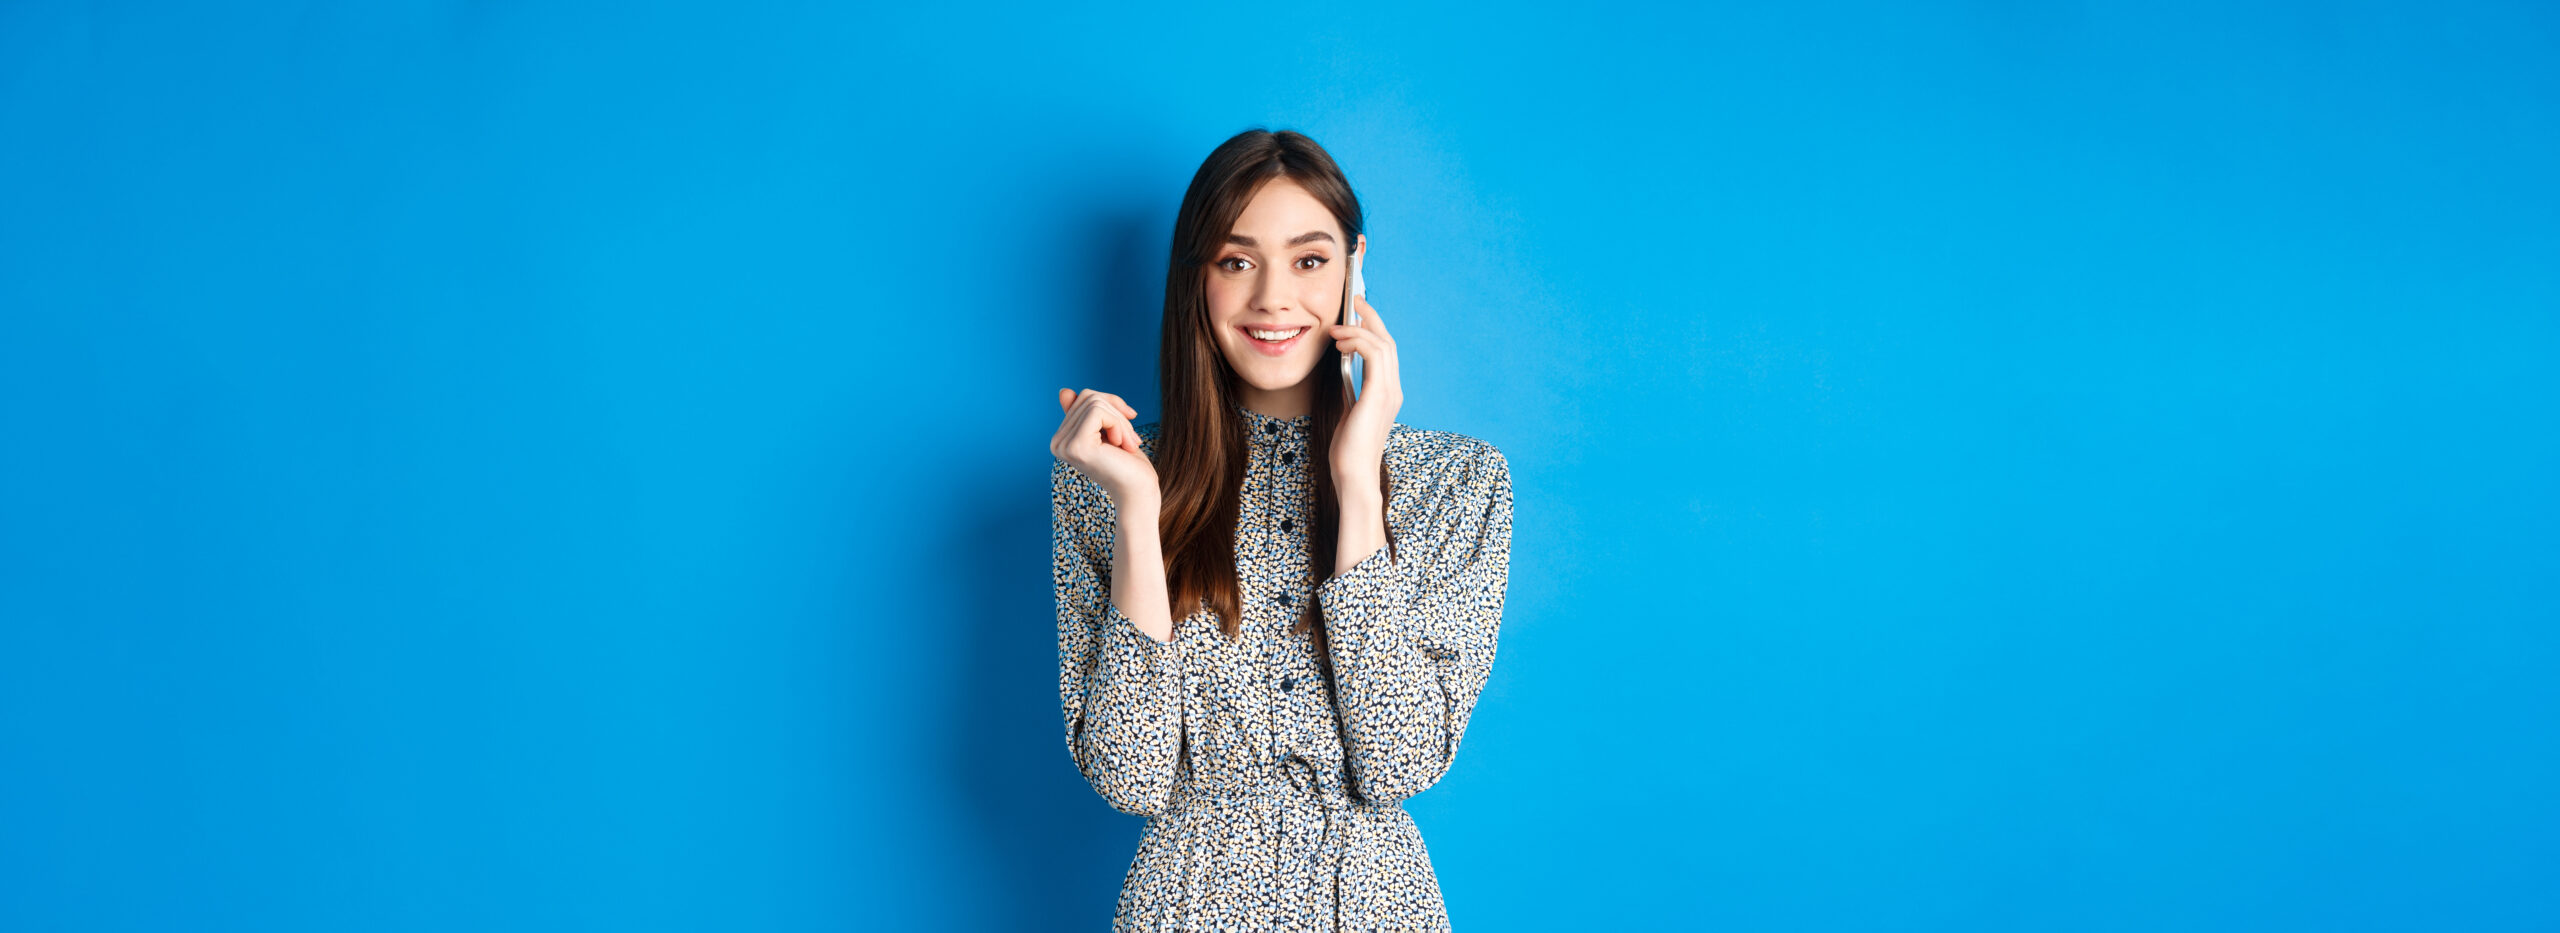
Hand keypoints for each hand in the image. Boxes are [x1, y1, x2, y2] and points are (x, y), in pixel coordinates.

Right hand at [1050, 387, 1158, 511]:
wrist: (1139, 493)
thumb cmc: (1129, 464)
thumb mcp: (1109, 430)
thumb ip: (1088, 413)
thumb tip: (1064, 391)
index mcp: (1062, 439)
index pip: (1083, 398)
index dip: (1112, 405)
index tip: (1127, 427)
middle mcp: (1057, 442)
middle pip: (1088, 397)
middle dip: (1117, 413)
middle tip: (1131, 439)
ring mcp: (1064, 445)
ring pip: (1095, 403)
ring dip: (1121, 421)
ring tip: (1129, 444)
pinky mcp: (1076, 446)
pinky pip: (1098, 412)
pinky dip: (1119, 425)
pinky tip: (1123, 446)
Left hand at [1326, 294, 1400, 498]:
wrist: (1353, 476)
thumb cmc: (1347, 451)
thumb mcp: (1347, 412)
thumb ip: (1349, 389)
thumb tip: (1341, 367)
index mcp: (1387, 394)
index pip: (1385, 352)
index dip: (1373, 329)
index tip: (1356, 314)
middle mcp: (1393, 390)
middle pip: (1388, 341)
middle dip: (1371, 317)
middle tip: (1353, 300)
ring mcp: (1389, 392)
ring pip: (1383, 344)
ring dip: (1359, 329)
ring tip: (1337, 326)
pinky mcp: (1379, 395)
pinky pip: (1374, 356)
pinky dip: (1358, 342)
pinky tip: (1340, 343)